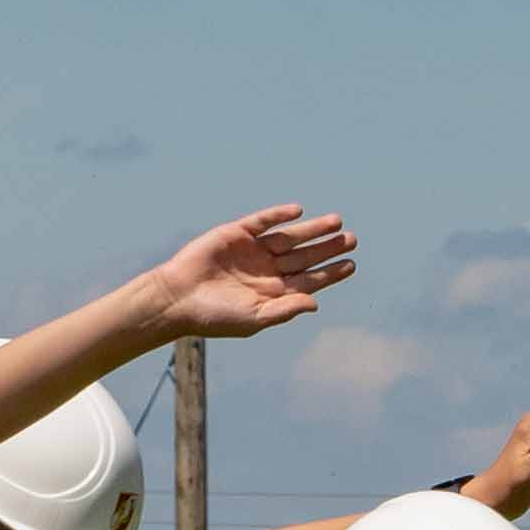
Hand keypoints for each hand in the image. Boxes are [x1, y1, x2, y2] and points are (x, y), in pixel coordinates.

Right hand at [141, 203, 355, 341]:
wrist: (178, 299)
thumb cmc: (215, 317)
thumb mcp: (254, 318)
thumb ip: (285, 310)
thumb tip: (316, 303)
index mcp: (273, 292)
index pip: (309, 279)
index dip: (331, 272)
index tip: (351, 264)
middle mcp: (266, 269)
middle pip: (304, 256)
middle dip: (327, 247)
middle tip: (351, 238)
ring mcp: (252, 250)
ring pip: (289, 237)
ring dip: (311, 229)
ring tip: (336, 221)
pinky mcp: (235, 234)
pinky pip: (261, 222)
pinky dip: (278, 215)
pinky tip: (297, 211)